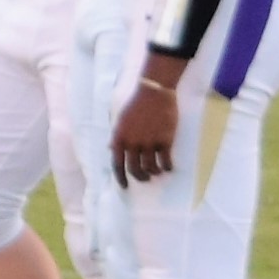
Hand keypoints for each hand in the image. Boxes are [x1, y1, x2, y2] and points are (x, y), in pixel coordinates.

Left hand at [111, 64, 182, 184]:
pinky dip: (167, 167)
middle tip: (145, 179)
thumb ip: (116, 136)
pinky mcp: (165, 140)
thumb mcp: (121, 120)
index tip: (125, 186)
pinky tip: (168, 167)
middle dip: (140, 177)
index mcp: (120, 138)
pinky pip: (165, 161)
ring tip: (157, 171)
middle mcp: (133, 143)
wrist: (155, 92)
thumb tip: (110, 149)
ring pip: (151, 168)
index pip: (117, 164)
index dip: (121, 178)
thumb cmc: (137, 104)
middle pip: (135, 170)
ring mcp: (149, 143)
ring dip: (154, 172)